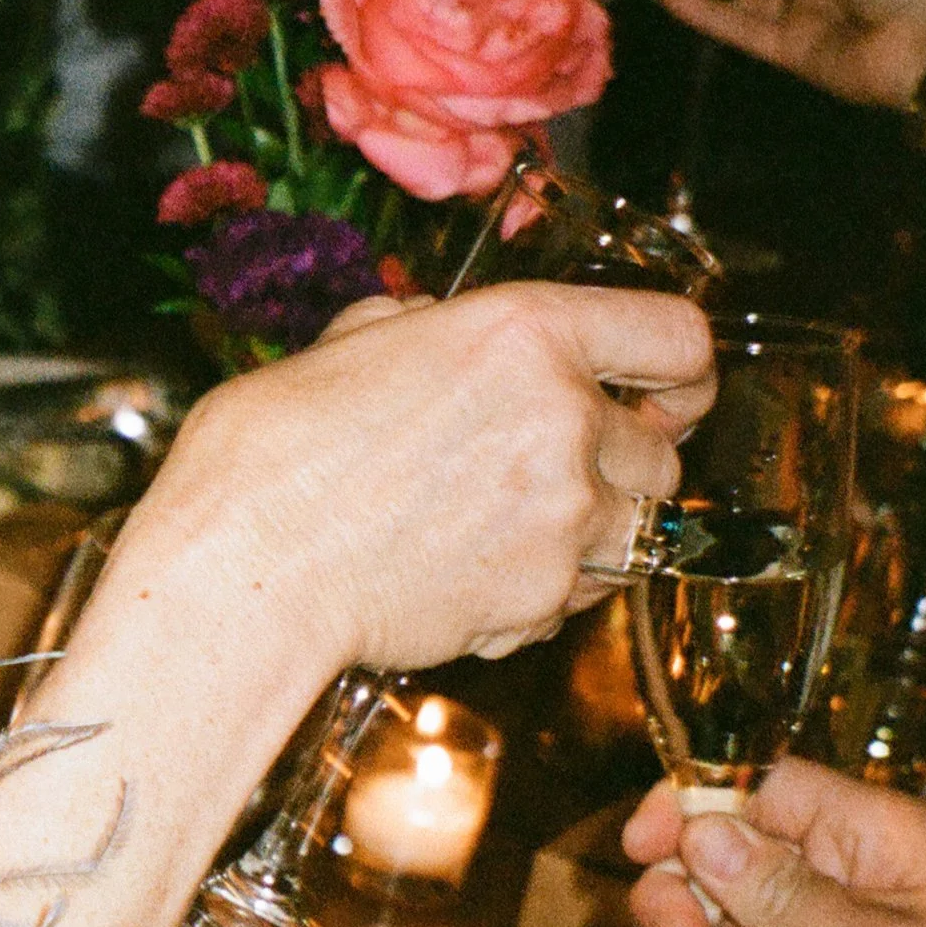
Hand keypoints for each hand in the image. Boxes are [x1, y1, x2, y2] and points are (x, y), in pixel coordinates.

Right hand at [0, 283, 707, 926]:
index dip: (681, 369)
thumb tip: (439, 332)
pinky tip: (469, 574)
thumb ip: (424, 329)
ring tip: (503, 529)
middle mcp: (564, 419)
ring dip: (589, 532)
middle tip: (550, 470)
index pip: (677, 336)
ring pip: (634, 531)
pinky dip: (544, 592)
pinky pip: (578, 596)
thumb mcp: (346, 343)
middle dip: (618, 462)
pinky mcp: (541, 597)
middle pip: (662, 451)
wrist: (243, 569)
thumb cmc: (270, 454)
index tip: (668, 391)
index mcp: (525, 332)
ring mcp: (562, 517)